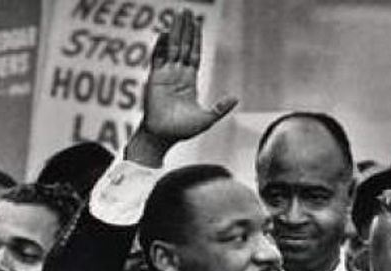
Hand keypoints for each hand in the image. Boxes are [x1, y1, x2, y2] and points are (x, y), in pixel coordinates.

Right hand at [126, 9, 237, 165]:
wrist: (161, 137)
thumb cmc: (181, 131)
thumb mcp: (206, 119)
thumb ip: (219, 108)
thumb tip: (235, 98)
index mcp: (189, 81)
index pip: (194, 54)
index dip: (196, 38)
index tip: (197, 23)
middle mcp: (177, 75)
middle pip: (183, 46)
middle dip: (185, 28)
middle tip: (186, 10)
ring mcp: (165, 75)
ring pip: (172, 47)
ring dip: (175, 31)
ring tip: (177, 14)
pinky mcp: (155, 78)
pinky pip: (158, 57)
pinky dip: (161, 45)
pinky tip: (165, 33)